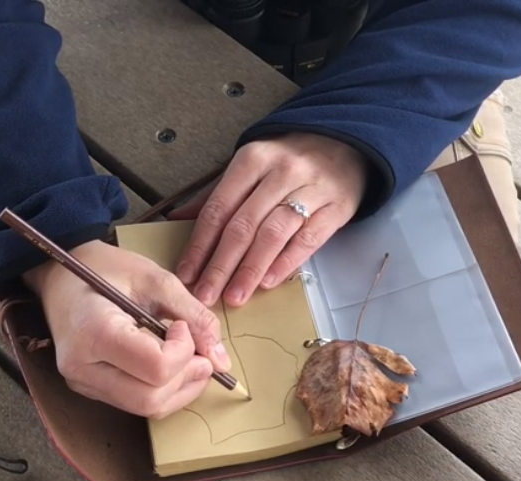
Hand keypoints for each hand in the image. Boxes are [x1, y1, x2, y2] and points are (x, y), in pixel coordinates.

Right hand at [22, 240, 231, 418]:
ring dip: (180, 389)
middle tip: (202, 354)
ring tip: (190, 359)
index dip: (184, 352)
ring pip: (146, 408)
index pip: (155, 368)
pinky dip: (163, 390)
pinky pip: (135, 404)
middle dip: (188, 379)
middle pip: (151, 399)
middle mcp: (82, 367)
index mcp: (93, 332)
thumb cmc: (103, 269)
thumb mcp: (154, 279)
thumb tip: (221, 358)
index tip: (181, 326)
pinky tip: (171, 366)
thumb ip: (193, 315)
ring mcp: (83, 383)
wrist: (60, 275)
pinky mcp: (89, 389)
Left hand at [169, 132, 369, 306]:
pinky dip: (286, 262)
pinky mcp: (336, 208)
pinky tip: (269, 281)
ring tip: (234, 296)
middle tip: (206, 295)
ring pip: (273, 234)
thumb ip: (217, 193)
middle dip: (221, 265)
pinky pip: (308, 240)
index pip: (219, 208)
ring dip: (250, 270)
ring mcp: (311, 190)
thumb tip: (177, 219)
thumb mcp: (251, 165)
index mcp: (253, 160)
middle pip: (243, 225)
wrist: (344, 143)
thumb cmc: (290, 159)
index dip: (200, 244)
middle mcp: (281, 173)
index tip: (187, 273)